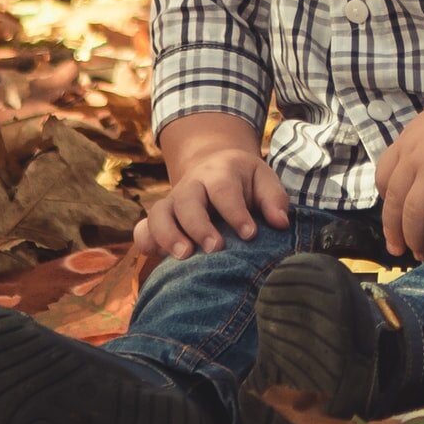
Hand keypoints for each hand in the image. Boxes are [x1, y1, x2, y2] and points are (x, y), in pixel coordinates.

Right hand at [136, 144, 290, 259]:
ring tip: (185, 257)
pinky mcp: (159, 218)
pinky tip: (157, 257)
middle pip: (187, 200)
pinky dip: (146, 242)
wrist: (214, 166)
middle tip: (216, 249)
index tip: (250, 235)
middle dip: (200, 226)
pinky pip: (143, 228)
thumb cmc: (244, 180)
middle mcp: (192, 184)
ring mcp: (172, 201)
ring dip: (169, 236)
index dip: (236, 212)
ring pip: (160, 213)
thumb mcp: (263, 179)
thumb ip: (273, 199)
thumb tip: (280, 223)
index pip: (224, 189)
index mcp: (220, 172)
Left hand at [373, 72, 423, 259]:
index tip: (394, 219)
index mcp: (407, 141)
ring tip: (420, 251)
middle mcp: (417, 156)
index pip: (383, 179)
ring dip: (414, 238)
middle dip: (395, 232)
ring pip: (415, 213)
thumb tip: (409, 176)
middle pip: (396, 203)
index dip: (386, 204)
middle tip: (398, 249)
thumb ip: (416, 146)